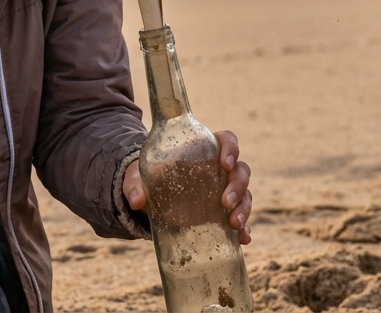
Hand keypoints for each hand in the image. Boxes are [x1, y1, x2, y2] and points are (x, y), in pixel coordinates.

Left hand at [122, 130, 252, 244]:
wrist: (151, 201)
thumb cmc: (149, 179)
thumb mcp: (139, 177)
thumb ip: (135, 183)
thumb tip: (136, 201)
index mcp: (204, 150)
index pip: (227, 141)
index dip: (231, 149)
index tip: (225, 163)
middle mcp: (219, 170)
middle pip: (241, 170)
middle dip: (238, 185)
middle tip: (225, 202)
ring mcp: (224, 192)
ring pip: (245, 194)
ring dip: (244, 208)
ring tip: (234, 224)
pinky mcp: (223, 214)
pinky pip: (241, 218)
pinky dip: (245, 228)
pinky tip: (243, 239)